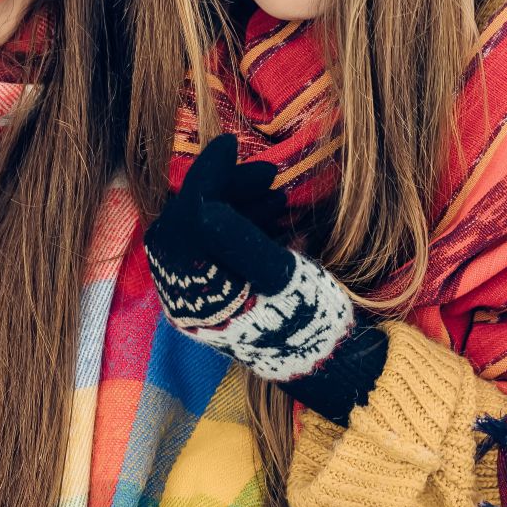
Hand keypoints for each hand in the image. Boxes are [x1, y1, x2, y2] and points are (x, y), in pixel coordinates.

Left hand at [145, 135, 357, 384]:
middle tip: (266, 173)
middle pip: (190, 222)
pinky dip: (242, 222)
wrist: (323, 360)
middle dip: (225, 190)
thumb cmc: (303, 319)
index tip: (231, 146)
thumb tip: (202, 199)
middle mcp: (183, 293)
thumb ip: (238, 238)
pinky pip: (218, 245)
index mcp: (190, 292)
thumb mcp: (276, 274)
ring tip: (278, 192)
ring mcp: (198, 292)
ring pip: (205, 231)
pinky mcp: (216, 290)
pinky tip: (274, 210)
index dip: (206, 177)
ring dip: (238, 204)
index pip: (184, 218)